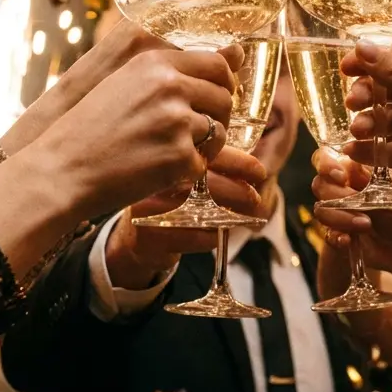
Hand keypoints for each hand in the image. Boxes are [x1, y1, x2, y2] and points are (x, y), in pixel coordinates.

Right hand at [0, 20, 244, 153]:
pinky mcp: (179, 157)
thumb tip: (239, 52)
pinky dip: (187, 171)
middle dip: (216, 118)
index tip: (214, 97)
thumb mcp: (124, 83)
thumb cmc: (90, 128)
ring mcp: (176, 122)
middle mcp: (170, 87)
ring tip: (171, 152)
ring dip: (203, 146)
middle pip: (224, 98)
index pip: (217, 64)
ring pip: (219, 132)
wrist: (62, 170)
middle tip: (191, 133)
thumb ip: (174, 70)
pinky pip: (203, 163)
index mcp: (155, 63)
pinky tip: (161, 171)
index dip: (223, 83)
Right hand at [105, 147, 266, 288]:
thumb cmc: (166, 200)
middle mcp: (152, 180)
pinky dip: (211, 237)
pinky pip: (192, 237)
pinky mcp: (149, 236)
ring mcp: (148, 209)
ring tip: (246, 217)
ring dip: (229, 216)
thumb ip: (209, 165)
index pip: (204, 154)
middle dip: (237, 190)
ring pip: (200, 212)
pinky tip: (217, 234)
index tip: (259, 170)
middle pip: (204, 183)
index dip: (236, 162)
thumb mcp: (182, 177)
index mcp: (163, 158)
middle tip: (255, 197)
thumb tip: (253, 165)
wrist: (132, 236)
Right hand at [310, 149, 391, 314]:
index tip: (340, 176)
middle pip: (321, 184)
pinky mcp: (342, 237)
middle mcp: (347, 191)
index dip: (328, 165)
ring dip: (340, 217)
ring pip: (322, 209)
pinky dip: (336, 236)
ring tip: (366, 225)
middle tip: (356, 203)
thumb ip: (369, 183)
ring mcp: (342, 214)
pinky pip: (328, 234)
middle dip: (335, 194)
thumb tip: (348, 166)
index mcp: (360, 173)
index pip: (331, 160)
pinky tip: (348, 241)